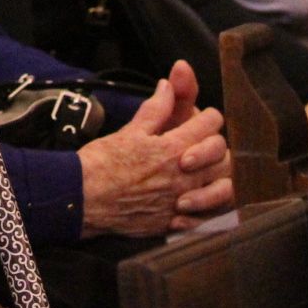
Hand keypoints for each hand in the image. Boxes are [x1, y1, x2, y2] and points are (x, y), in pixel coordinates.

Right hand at [76, 69, 233, 237]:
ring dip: (220, 177)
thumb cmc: (102, 162)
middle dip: (216, 145)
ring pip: (224, 189)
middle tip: (202, 143)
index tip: (202, 117)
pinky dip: (209, 208)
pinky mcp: (175, 223)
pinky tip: (198, 200)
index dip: (208, 116)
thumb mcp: (129, 131)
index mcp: (173, 148)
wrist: (83, 198)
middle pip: (224, 156)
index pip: (210, 125)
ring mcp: (182, 202)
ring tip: (206, 172)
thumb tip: (167, 85)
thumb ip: (155, 109)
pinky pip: (208, 218)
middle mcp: (184, 176)